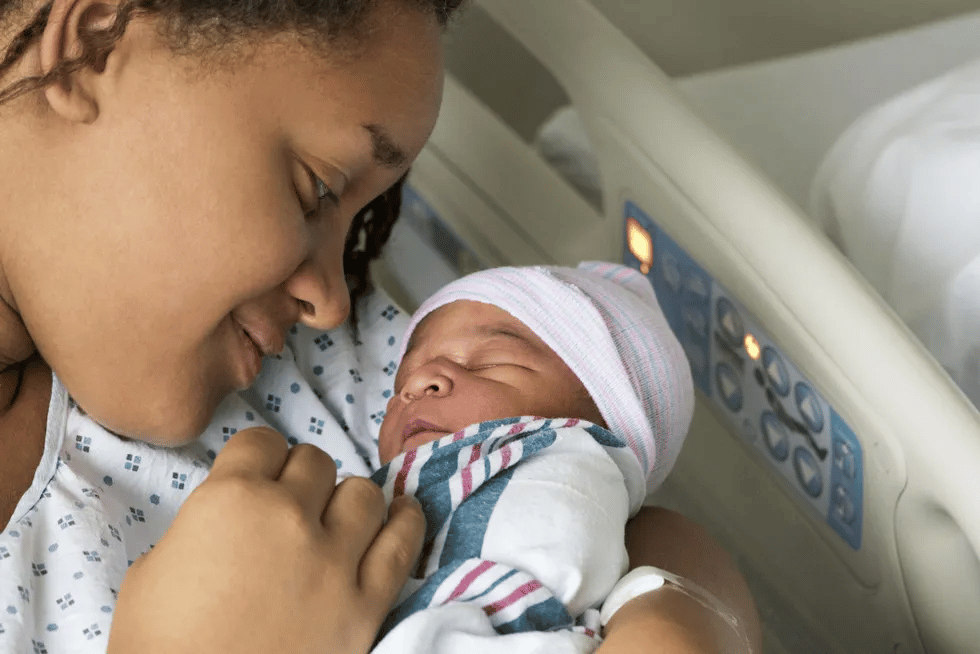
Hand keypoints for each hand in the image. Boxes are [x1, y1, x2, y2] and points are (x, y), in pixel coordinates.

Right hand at [108, 427, 424, 653]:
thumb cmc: (158, 645)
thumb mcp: (153, 569)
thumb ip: (200, 526)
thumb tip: (227, 521)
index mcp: (231, 499)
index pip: (262, 442)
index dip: (259, 458)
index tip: (259, 474)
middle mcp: (289, 516)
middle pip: (315, 462)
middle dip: (301, 478)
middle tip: (293, 505)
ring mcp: (334, 559)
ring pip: (364, 493)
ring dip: (348, 499)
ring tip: (339, 517)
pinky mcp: (366, 602)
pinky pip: (402, 545)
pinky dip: (406, 523)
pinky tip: (402, 514)